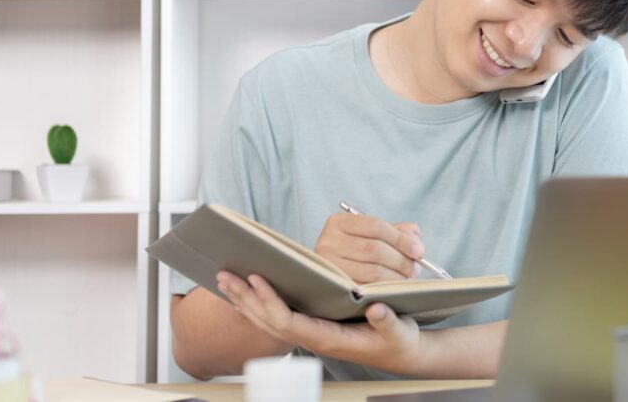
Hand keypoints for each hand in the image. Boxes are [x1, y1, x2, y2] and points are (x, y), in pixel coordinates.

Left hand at [215, 271, 429, 375]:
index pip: (289, 322)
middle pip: (269, 321)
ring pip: (268, 320)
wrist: (401, 353)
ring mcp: (310, 334)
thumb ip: (386, 321)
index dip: (270, 302)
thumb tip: (374, 309)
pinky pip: (277, 317)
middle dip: (246, 298)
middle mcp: (313, 338)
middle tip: (225, 275)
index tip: (257, 279)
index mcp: (329, 339)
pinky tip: (247, 293)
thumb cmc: (399, 341)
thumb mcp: (398, 331)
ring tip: (226, 280)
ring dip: (246, 300)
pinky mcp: (312, 327)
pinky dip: (258, 305)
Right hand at [315, 212, 424, 282]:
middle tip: (414, 269)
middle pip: (375, 249)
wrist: (335, 277)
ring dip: (396, 277)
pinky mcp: (334, 288)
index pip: (376, 226)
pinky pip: (367, 288)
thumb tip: (416, 244)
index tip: (419, 251)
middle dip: (401, 260)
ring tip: (406, 278)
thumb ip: (401, 232)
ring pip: (372, 271)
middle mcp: (327, 242)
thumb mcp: (378, 235)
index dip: (401, 239)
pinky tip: (393, 288)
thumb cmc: (362, 251)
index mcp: (339, 222)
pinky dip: (385, 289)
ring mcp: (329, 266)